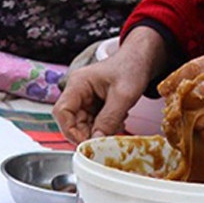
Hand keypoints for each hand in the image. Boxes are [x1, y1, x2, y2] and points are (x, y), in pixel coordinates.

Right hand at [54, 28, 167, 143]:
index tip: (85, 143)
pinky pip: (92, 122)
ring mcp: (85, 99)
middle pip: (70, 121)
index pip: (61, 112)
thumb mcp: (124, 95)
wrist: (142, 59)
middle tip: (104, 140)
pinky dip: (104, 127)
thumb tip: (97, 140)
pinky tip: (118, 121)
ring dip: (97, 131)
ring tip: (116, 125)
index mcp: (78, 84)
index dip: (69, 130)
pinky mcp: (93, 104)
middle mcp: (77, 92)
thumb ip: (109, 118)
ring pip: (82, 124)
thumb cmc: (132, 68)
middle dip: (86, 133)